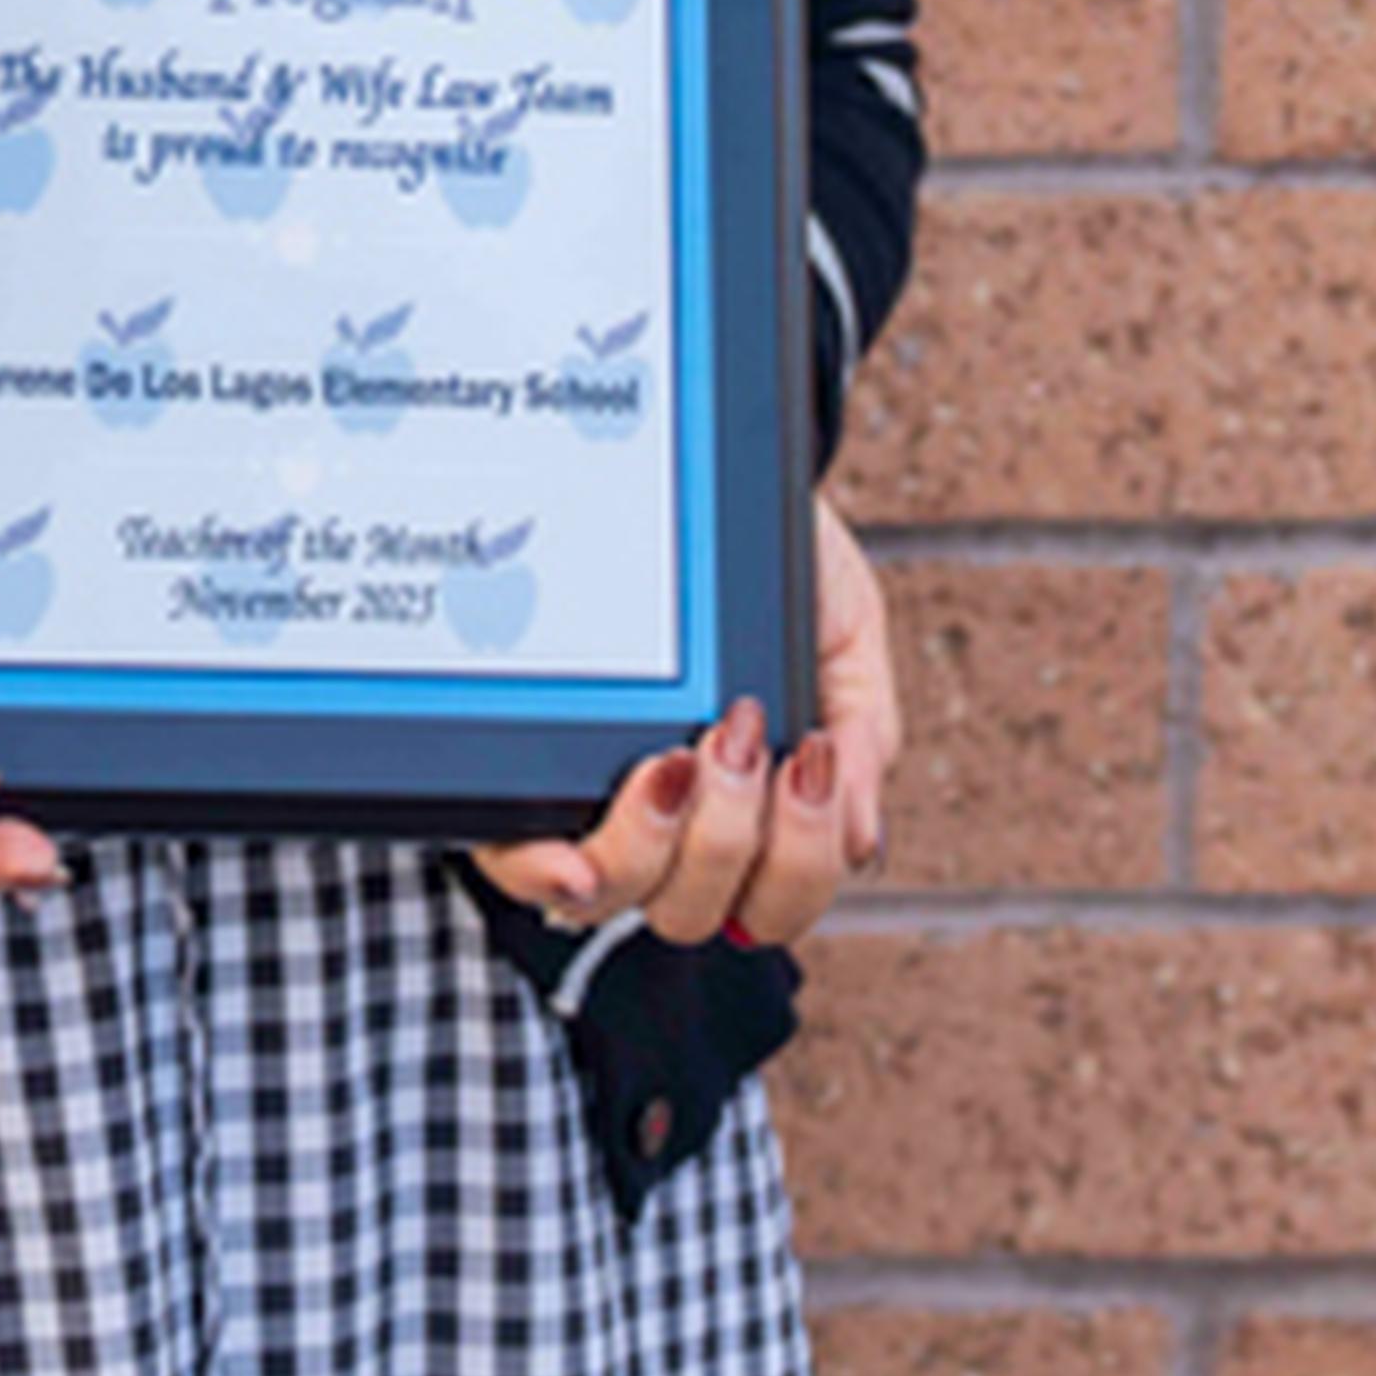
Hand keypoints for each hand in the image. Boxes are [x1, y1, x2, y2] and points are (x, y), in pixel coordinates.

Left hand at [468, 490, 899, 955]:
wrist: (709, 462)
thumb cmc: (782, 558)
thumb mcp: (843, 629)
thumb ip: (863, 730)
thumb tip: (860, 839)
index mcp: (755, 802)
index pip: (768, 902)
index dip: (788, 884)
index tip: (803, 772)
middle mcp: (671, 816)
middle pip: (690, 913)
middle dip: (728, 845)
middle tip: (737, 738)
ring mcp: (593, 796)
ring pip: (612, 897)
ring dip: (657, 848)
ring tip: (680, 756)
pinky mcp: (522, 765)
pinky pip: (512, 852)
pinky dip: (544, 865)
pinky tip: (570, 847)